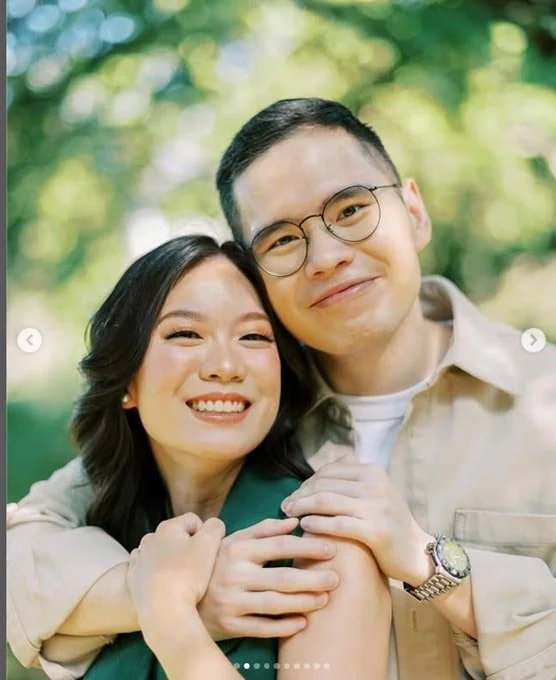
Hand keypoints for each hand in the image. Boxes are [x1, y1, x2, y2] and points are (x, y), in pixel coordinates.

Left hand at [127, 513, 224, 641]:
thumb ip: (214, 527)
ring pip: (160, 553)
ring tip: (181, 578)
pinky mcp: (132, 580)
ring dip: (170, 560)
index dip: (206, 535)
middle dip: (187, 548)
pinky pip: (146, 570)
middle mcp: (150, 539)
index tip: (209, 554)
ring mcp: (139, 560)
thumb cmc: (188, 574)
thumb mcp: (210, 544)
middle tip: (197, 567)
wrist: (163, 611)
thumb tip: (213, 526)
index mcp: (168, 527)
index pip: (193, 521)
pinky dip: (155, 574)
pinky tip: (164, 585)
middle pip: (176, 537)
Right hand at [198, 517, 339, 639]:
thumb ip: (263, 530)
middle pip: (282, 577)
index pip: (280, 546)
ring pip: (275, 603)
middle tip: (336, 578)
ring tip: (325, 598)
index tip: (330, 548)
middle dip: (313, 578)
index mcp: (238, 549)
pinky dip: (284, 626)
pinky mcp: (229, 625)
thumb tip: (294, 521)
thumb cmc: (214, 564)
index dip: (307, 547)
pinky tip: (303, 622)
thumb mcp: (233, 541)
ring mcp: (232, 601)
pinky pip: (262, 627)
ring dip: (304, 602)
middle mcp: (235, 574)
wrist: (178, 596)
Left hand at [281, 459, 434, 585]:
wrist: (417, 553)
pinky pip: (338, 524)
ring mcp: (377, 507)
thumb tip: (327, 466)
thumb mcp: (376, 492)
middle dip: (300, 495)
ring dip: (302, 507)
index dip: (306, 483)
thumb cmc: (389, 523)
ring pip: (327, 502)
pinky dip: (317, 524)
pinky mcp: (376, 531)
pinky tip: (304, 527)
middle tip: (285, 506)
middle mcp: (376, 485)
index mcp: (373, 472)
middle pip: (324, 485)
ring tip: (289, 515)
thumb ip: (353, 479)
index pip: (329, 472)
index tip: (293, 495)